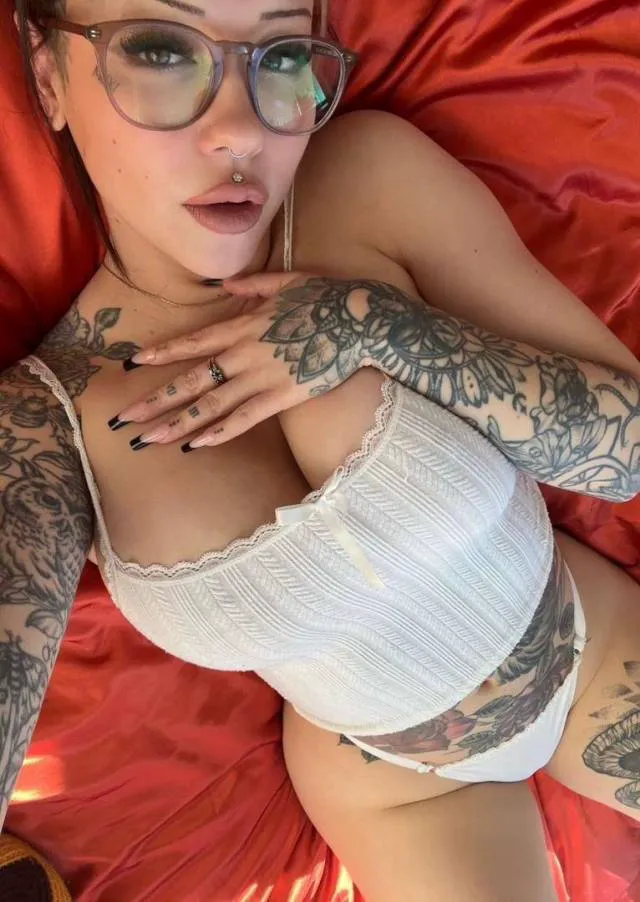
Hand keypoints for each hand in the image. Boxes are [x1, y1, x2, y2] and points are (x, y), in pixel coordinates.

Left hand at [111, 273, 370, 449]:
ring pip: (211, 404)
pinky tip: (195, 446)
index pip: (194, 342)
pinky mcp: (284, 396)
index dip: (162, 353)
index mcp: (245, 324)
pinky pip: (245, 419)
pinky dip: (220, 432)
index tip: (132, 364)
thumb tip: (224, 285)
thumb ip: (252, 285)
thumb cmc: (329, 297)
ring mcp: (263, 376)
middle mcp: (246, 352)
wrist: (363, 321)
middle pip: (192, 380)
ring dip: (177, 423)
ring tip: (148, 440)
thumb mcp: (287, 280)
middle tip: (124, 418)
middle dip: (155, 400)